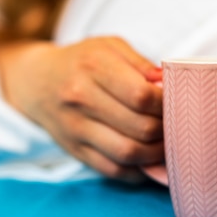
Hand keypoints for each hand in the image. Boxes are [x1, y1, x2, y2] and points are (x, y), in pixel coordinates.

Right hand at [0, 36, 163, 179]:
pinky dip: (137, 170)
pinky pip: (113, 170)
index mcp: (93, 68)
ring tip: (168, 143)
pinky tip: (148, 158)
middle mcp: (81, 99)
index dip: (168, 103)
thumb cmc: (83, 61)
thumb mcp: (110, 47)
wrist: (37, 82)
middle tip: (179, 124)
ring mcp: (76, 128)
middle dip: (167, 129)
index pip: (142, 96)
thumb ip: (141, 63)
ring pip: (128, 153)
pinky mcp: (75, 150)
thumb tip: (168, 81)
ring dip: (156, 153)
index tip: (178, 101)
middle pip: (139, 127)